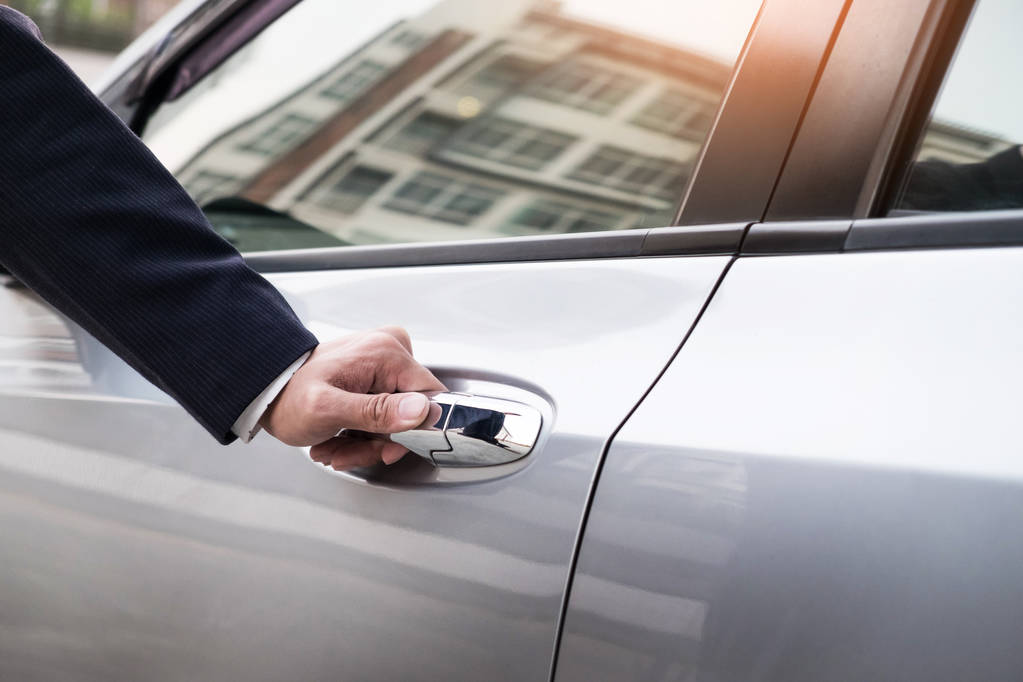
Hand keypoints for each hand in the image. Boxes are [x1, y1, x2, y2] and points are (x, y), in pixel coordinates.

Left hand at [260, 326, 444, 467]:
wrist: (265, 390)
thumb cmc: (287, 396)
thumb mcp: (328, 410)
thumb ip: (375, 412)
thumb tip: (420, 411)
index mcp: (386, 353)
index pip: (431, 399)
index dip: (411, 432)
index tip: (384, 448)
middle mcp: (390, 351)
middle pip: (410, 413)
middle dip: (378, 442)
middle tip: (346, 453)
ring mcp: (383, 363)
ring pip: (396, 420)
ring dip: (365, 443)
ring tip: (333, 448)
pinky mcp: (376, 376)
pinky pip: (383, 414)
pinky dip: (360, 434)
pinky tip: (336, 440)